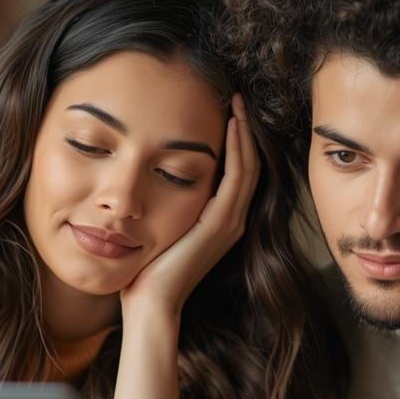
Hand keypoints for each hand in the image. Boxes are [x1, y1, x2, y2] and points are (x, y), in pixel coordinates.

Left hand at [119, 93, 258, 318]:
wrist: (150, 301)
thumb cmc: (148, 268)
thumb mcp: (164, 225)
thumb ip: (170, 202)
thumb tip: (154, 177)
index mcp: (222, 221)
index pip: (239, 172)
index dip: (238, 140)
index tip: (228, 110)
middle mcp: (233, 220)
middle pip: (250, 165)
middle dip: (245, 129)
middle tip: (238, 96)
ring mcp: (230, 222)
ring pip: (249, 167)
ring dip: (244, 133)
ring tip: (237, 103)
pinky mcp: (220, 224)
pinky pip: (236, 178)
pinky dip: (237, 150)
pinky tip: (230, 126)